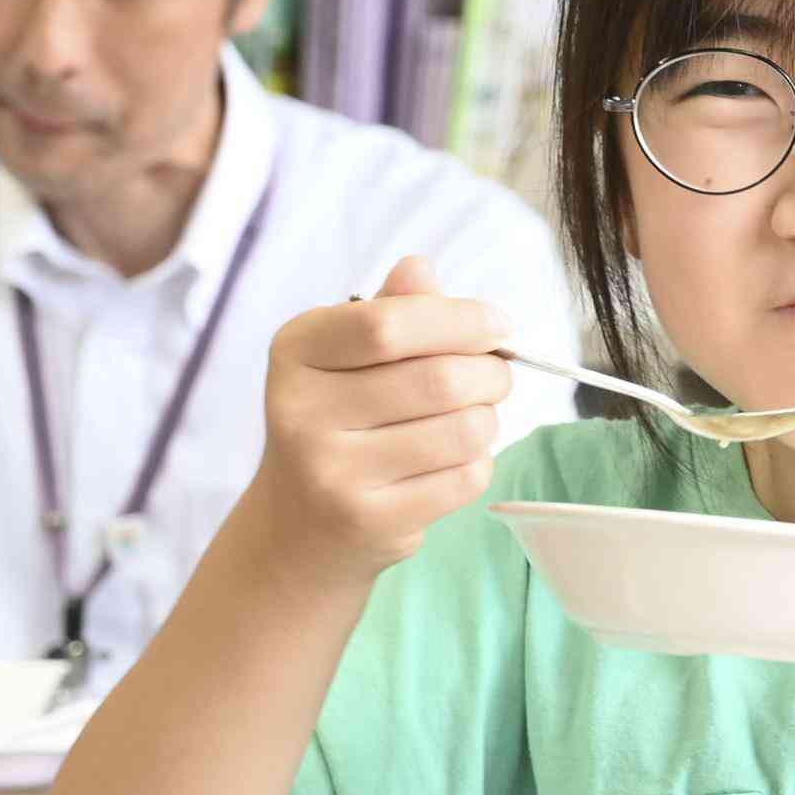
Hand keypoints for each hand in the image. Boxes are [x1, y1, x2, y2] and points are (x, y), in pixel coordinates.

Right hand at [238, 256, 512, 581]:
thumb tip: (421, 269)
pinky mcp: (371, 521)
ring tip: (470, 417)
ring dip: (488, 419)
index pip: (387, 324)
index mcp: (296, 352)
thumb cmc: (339, 421)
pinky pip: (465, 478)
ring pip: (463, 430)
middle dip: (490, 372)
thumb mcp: (347, 355)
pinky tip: (451, 460)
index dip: (459, 319)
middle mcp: (303, 413)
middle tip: (494, 375)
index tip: (497, 323)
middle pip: (439, 378)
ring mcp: (333, 473)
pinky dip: (478, 462)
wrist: (299, 525)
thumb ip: (390, 310)